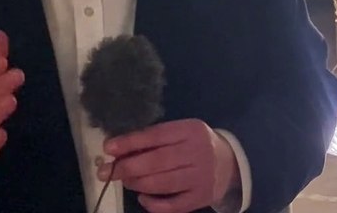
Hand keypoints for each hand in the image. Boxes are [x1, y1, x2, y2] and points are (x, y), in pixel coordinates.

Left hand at [98, 120, 238, 212]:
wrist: (230, 164)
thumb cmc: (196, 144)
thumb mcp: (181, 133)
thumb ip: (155, 139)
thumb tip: (119, 149)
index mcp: (191, 130)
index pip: (156, 135)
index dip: (130, 142)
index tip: (108, 147)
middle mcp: (198, 152)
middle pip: (157, 161)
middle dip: (127, 167)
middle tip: (106, 171)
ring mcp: (201, 177)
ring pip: (162, 184)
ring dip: (137, 184)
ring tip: (125, 181)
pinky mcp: (201, 198)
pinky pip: (172, 206)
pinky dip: (153, 204)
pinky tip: (142, 197)